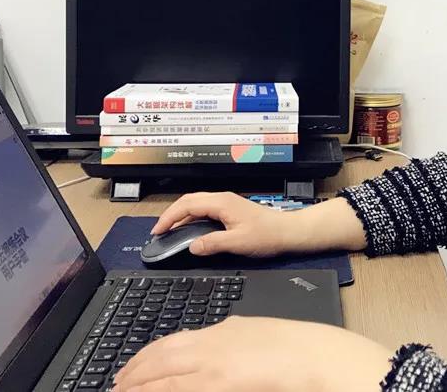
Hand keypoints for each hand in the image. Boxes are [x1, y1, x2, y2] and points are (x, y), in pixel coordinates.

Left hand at [113, 316, 392, 391]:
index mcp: (220, 332)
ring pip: (162, 377)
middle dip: (132, 374)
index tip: (129, 370)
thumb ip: (229, 339)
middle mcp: (211, 345)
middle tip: (115, 386)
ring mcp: (214, 366)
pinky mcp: (221, 385)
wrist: (317, 356)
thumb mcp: (255, 335)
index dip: (144, 358)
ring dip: (137, 387)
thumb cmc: (296, 349)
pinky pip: (179, 391)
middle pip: (159, 359)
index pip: (170, 344)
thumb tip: (212, 348)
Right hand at [150, 192, 366, 256]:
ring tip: (169, 231)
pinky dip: (191, 217)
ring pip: (196, 204)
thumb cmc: (267, 236)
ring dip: (181, 215)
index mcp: (221, 203)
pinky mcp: (230, 209)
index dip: (169, 217)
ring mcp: (226, 203)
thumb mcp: (238, 243)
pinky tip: (189, 229)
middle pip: (188, 201)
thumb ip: (212, 244)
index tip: (158, 231)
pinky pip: (204, 209)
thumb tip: (191, 247)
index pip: (187, 205)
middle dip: (171, 214)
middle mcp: (222, 199)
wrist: (288, 232)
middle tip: (159, 231)